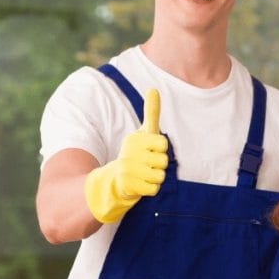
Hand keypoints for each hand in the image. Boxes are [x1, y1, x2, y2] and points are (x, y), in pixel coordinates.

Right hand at [84, 89, 168, 223]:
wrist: (114, 180)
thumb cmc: (135, 153)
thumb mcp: (143, 132)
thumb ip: (151, 112)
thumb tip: (153, 89)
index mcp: (135, 139)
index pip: (163, 143)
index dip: (160, 150)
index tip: (150, 150)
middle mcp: (130, 152)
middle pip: (164, 161)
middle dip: (158, 165)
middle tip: (145, 164)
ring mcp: (128, 169)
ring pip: (160, 176)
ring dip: (155, 178)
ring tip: (143, 174)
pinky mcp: (128, 185)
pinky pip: (154, 189)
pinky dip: (150, 189)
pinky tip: (140, 185)